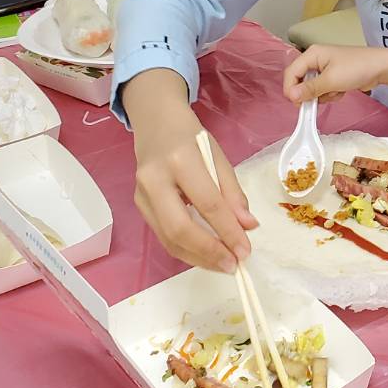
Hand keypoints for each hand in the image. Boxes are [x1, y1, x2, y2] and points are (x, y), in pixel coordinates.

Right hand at [123, 70, 256, 272]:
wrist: (155, 122)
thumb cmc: (190, 137)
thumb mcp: (218, 156)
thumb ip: (232, 193)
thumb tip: (248, 227)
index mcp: (180, 160)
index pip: (208, 204)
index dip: (228, 232)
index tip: (246, 251)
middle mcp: (154, 179)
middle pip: (180, 228)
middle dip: (209, 253)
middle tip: (233, 265)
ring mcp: (141, 194)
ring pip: (168, 238)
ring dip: (197, 258)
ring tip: (223, 265)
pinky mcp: (139, 205)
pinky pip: (163, 235)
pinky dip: (186, 250)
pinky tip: (205, 254)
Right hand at [283, 45, 387, 103]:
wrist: (382, 68)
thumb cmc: (356, 69)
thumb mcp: (330, 80)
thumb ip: (309, 89)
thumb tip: (291, 96)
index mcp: (312, 54)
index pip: (291, 72)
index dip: (291, 89)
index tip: (297, 104)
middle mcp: (316, 59)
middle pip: (301, 81)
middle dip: (310, 93)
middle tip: (319, 99)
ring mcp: (325, 68)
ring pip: (313, 88)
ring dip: (323, 95)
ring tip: (336, 91)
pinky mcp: (334, 76)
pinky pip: (324, 89)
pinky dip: (331, 93)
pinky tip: (342, 91)